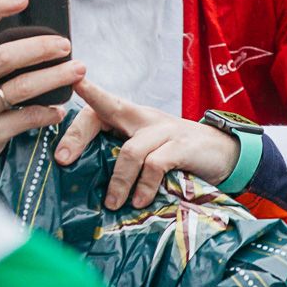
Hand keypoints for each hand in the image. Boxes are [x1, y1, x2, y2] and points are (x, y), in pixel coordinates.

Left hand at [58, 78, 240, 209]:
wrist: (224, 152)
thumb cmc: (177, 154)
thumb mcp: (147, 151)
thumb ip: (122, 157)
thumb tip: (87, 183)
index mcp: (132, 117)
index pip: (101, 103)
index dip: (85, 93)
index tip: (69, 82)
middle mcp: (144, 117)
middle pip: (106, 110)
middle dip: (79, 133)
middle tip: (62, 159)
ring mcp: (164, 129)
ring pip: (130, 150)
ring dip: (117, 181)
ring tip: (112, 203)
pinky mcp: (182, 146)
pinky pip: (155, 165)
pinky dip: (144, 186)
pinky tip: (140, 201)